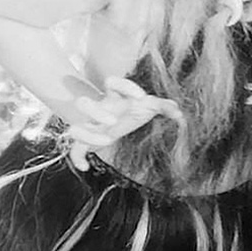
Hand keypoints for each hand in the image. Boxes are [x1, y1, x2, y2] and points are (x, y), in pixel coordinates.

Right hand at [64, 77, 182, 168]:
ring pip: (75, 128)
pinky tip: (86, 167)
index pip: (112, 82)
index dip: (125, 86)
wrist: (115, 121)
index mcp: (113, 97)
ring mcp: (90, 126)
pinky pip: (74, 150)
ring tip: (107, 141)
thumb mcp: (148, 107)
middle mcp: (98, 110)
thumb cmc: (133, 110)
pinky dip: (77, 159)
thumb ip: (163, 106)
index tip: (141, 97)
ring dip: (88, 135)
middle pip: (83, 103)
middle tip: (114, 122)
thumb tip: (177, 111)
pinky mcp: (86, 142)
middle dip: (96, 111)